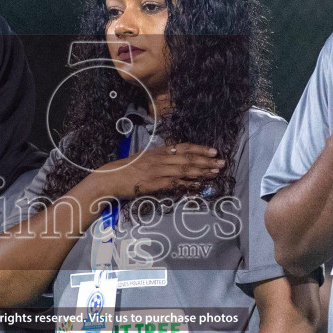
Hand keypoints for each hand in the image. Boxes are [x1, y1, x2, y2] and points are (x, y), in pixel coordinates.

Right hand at [92, 144, 223, 201]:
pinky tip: (198, 186)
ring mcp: (157, 171)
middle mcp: (160, 159)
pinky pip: (174, 183)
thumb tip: (175, 156)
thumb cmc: (127, 168)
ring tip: (215, 173)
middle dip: (206, 161)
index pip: (183, 147)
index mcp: (158, 151)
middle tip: (222, 163)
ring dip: (201, 172)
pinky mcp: (154, 184)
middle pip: (187, 158)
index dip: (200, 149)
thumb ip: (160, 156)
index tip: (214, 151)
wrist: (111, 177)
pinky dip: (188, 184)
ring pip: (184, 170)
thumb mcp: (144, 157)